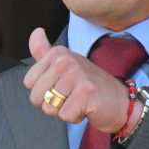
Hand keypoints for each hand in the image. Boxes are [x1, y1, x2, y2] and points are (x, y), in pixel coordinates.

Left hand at [23, 27, 137, 133]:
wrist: (119, 102)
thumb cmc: (88, 85)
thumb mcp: (64, 64)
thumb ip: (44, 51)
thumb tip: (36, 31)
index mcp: (57, 53)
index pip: (29, 82)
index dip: (43, 92)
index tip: (63, 86)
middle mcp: (65, 60)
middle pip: (36, 97)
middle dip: (52, 104)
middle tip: (72, 96)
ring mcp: (76, 75)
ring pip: (49, 108)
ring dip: (64, 111)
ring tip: (79, 101)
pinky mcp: (85, 92)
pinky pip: (64, 115)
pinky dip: (74, 117)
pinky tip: (87, 108)